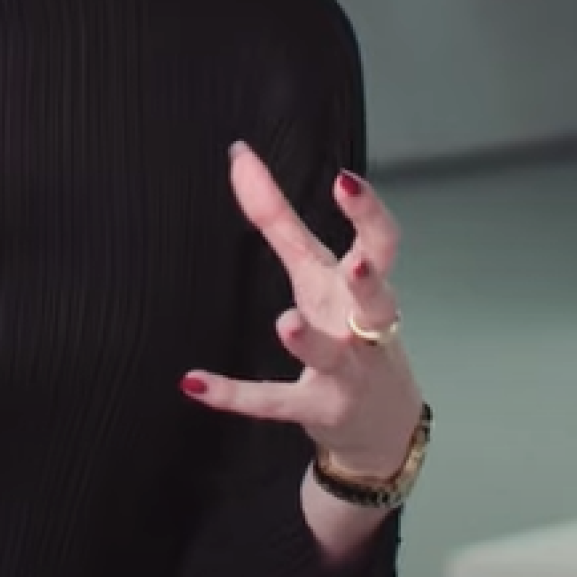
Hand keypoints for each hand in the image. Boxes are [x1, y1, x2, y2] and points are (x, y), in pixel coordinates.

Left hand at [182, 143, 423, 479]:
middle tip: (355, 265)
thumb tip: (239, 154)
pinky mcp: (318, 409)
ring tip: (286, 322)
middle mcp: (362, 327)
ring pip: (333, 356)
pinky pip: (275, 402)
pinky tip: (194, 383)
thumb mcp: (317, 273)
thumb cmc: (349, 329)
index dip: (366, 212)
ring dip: (310, 341)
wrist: (383, 423)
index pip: (379, 243)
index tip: (345, 181)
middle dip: (370, 281)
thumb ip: (278, 217)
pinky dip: (235, 395)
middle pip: (378, 300)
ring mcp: (346, 373)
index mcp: (359, 288)